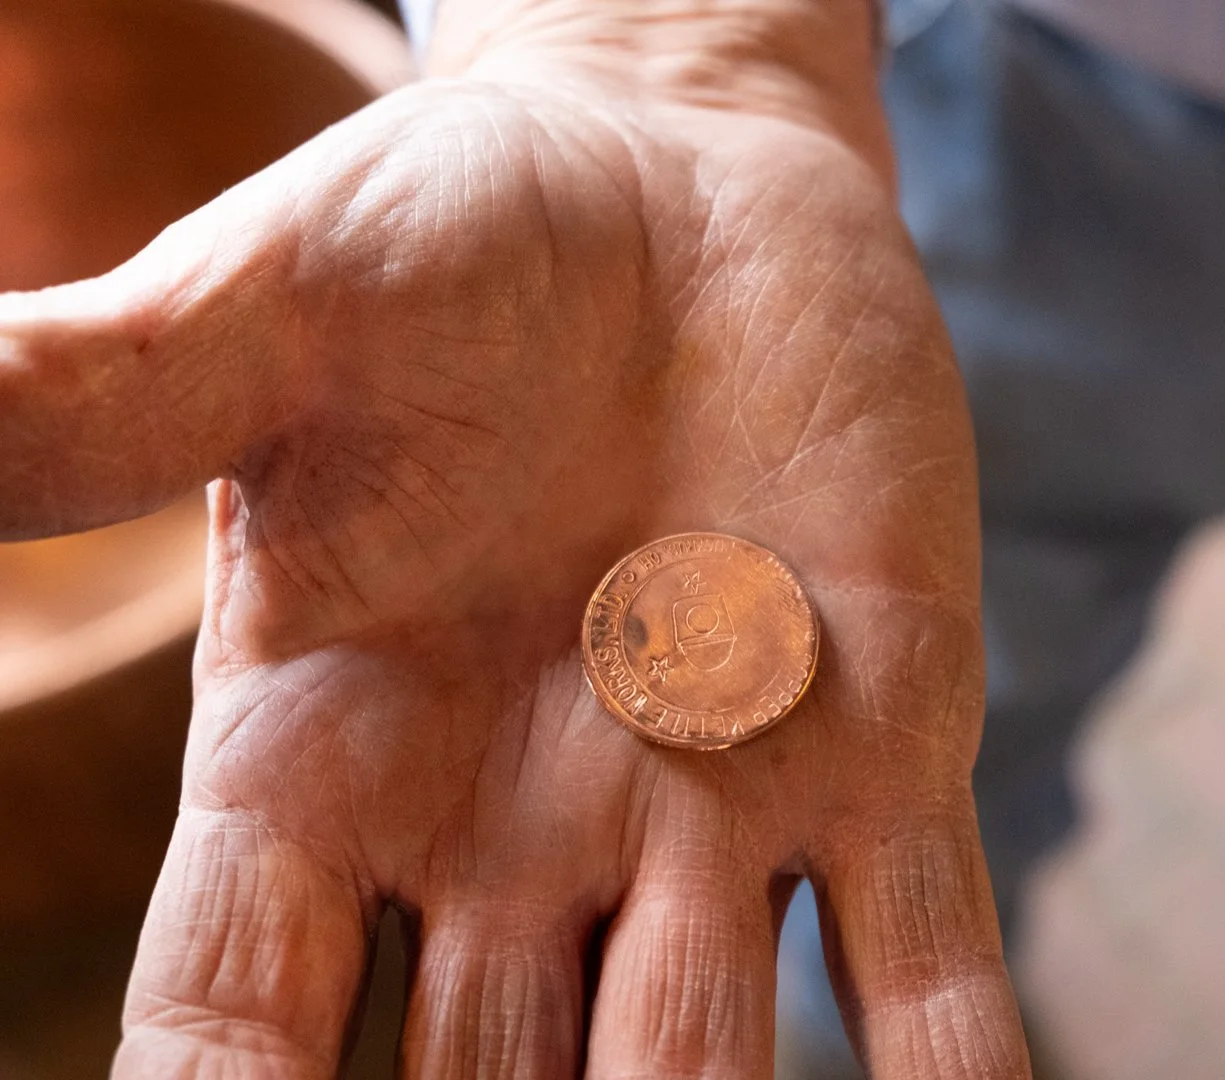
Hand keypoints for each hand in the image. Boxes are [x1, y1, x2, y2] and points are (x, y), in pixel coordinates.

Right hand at [0, 11, 1028, 1077]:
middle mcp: (515, 830)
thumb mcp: (264, 318)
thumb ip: (84, 403)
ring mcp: (710, 806)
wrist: (673, 183)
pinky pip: (924, 964)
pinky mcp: (879, 747)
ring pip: (699, 1068)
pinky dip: (953, 1074)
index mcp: (328, 761)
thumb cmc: (449, 243)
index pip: (234, 1027)